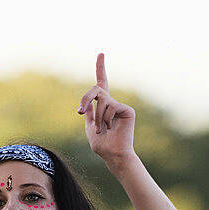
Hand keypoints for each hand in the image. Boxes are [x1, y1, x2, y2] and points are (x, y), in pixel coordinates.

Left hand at [78, 53, 136, 167]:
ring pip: (102, 101)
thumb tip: (87, 104)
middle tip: (81, 112)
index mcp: (103, 106)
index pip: (102, 84)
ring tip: (103, 130)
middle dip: (86, 98)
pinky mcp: (127, 110)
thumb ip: (89, 113)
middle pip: (97, 89)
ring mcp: (120, 106)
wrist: (113, 155)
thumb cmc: (102, 145)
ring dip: (97, 117)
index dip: (101, 68)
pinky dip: (106, 119)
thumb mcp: (90, 127)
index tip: (101, 54)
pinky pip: (110, 107)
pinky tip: (112, 128)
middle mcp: (113, 103)